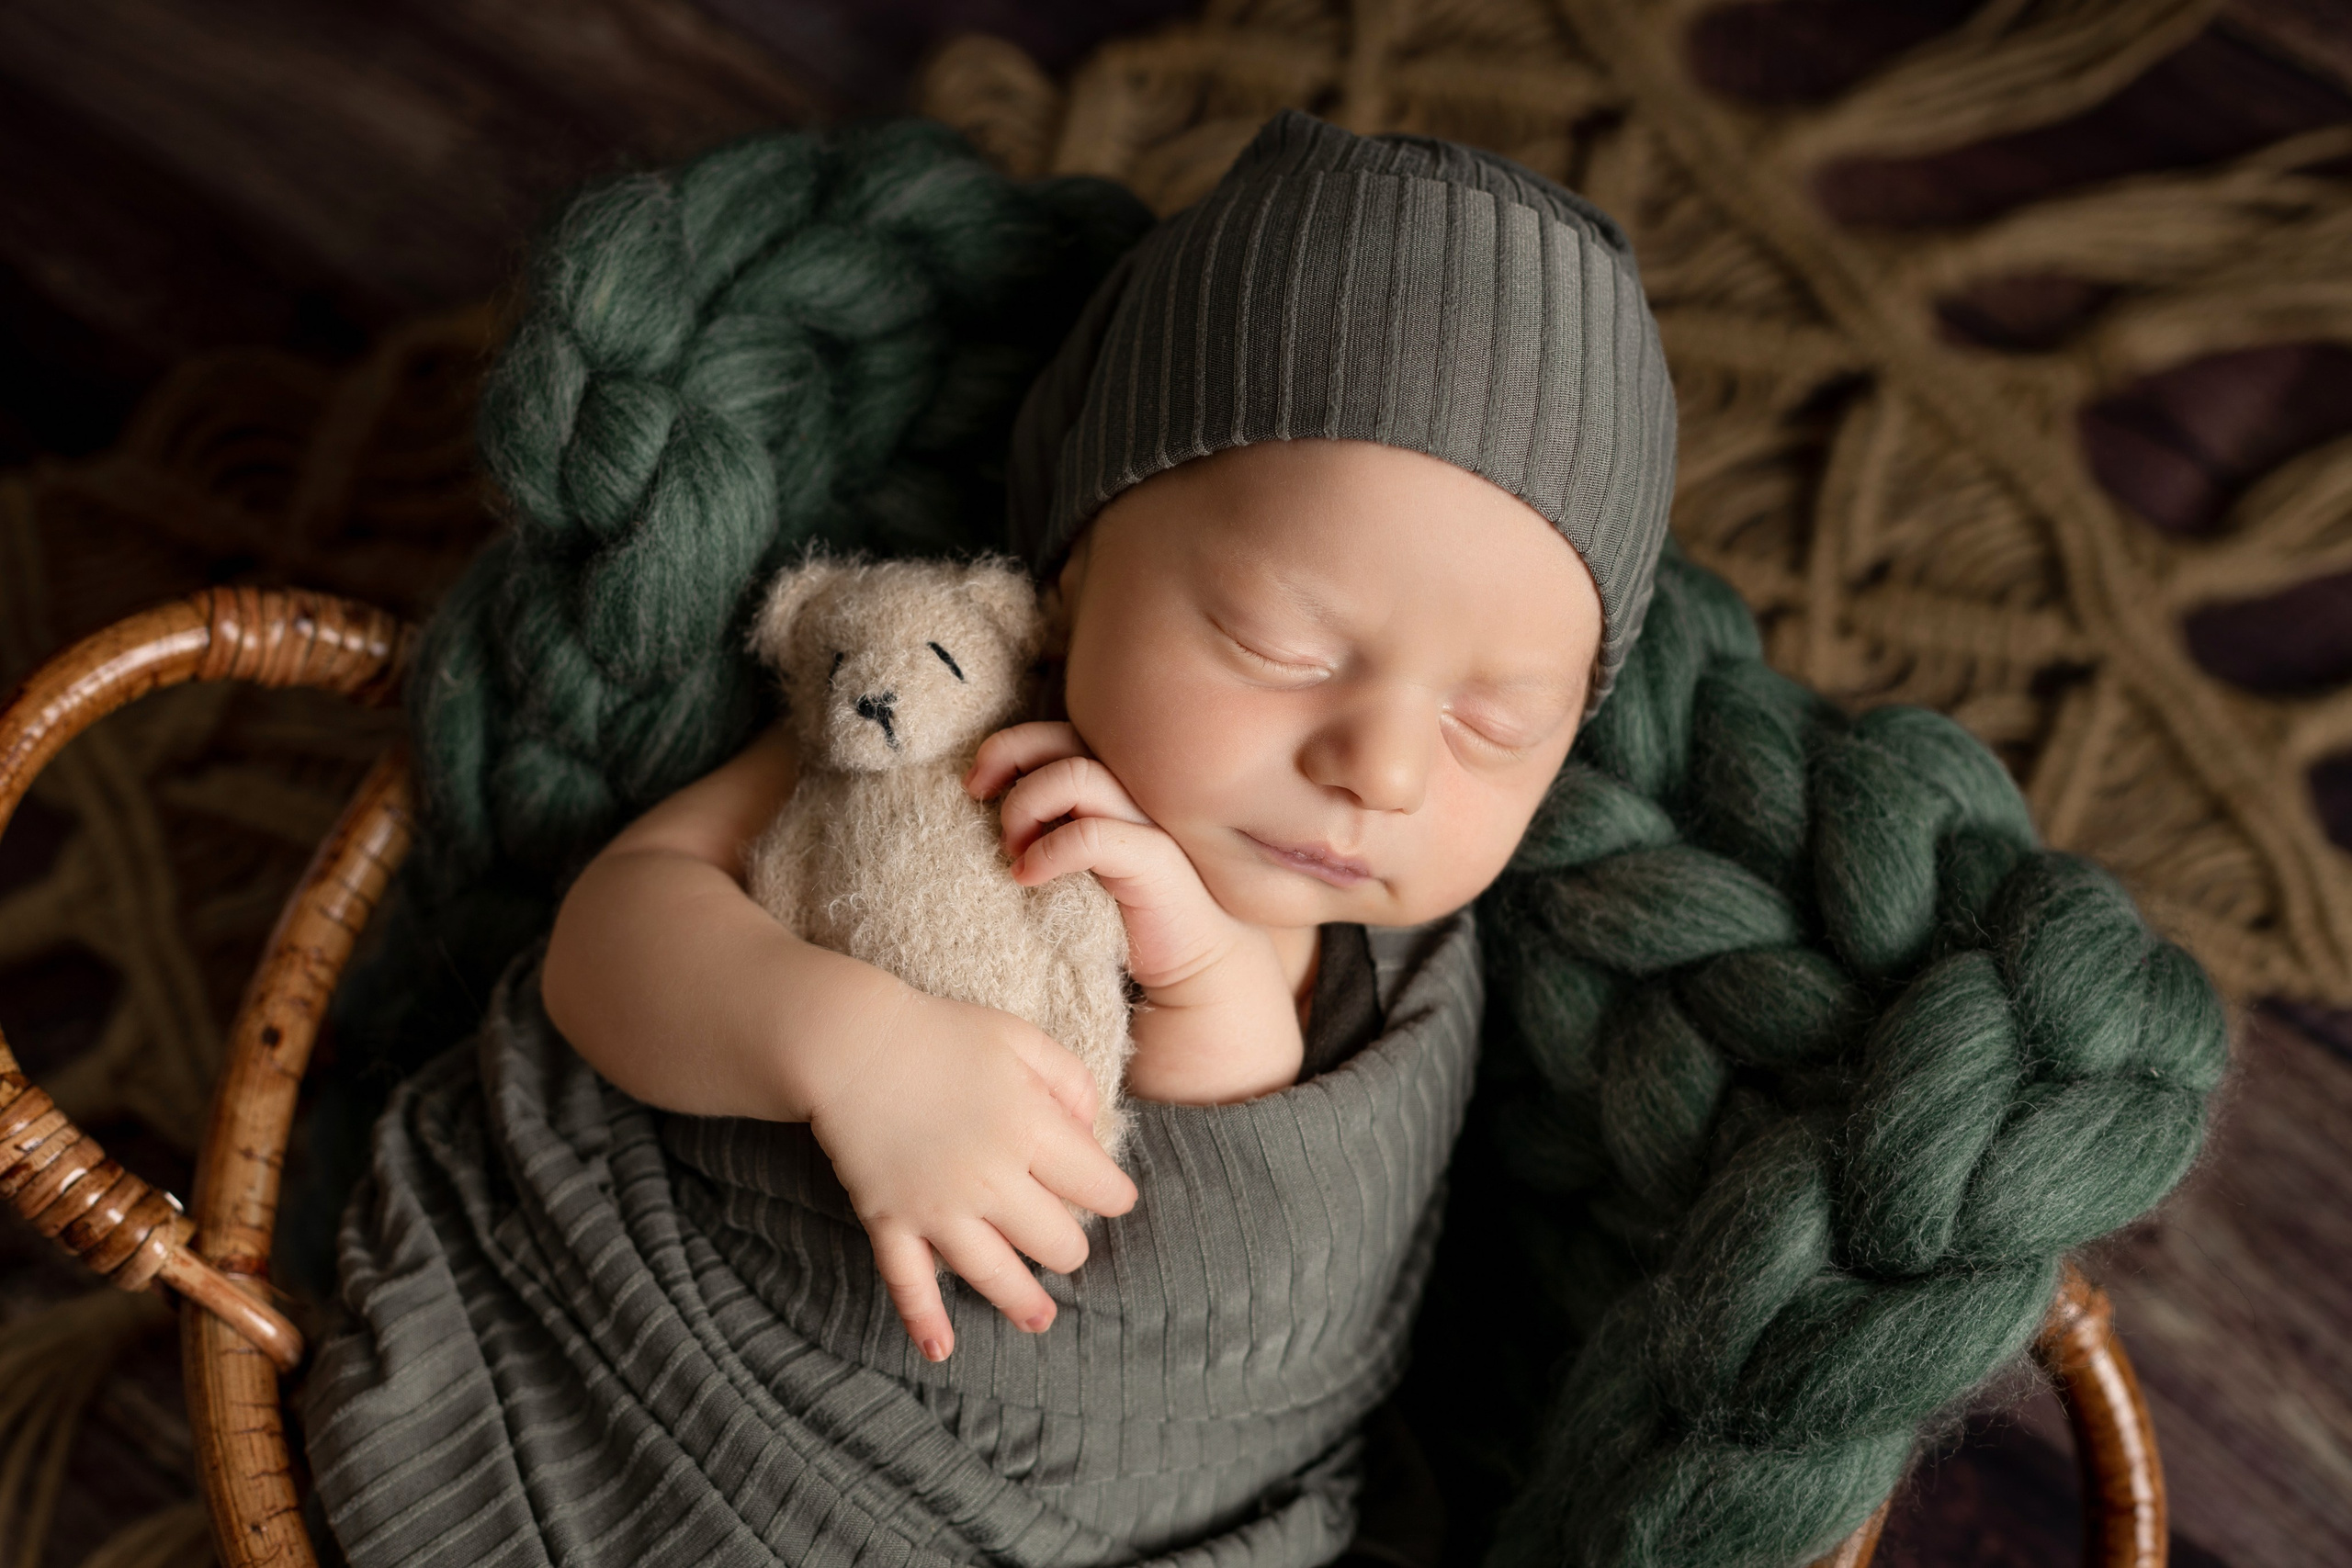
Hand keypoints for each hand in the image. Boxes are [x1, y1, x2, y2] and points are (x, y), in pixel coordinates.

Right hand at [802, 983, 1137, 1360]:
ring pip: (996, 1274)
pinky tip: (941, 1350)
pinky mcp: (892, 1221)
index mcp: (1031, 1129)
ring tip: (1040, 1319)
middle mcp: (991, 1179)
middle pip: (1057, 1241)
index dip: (1114, 1194)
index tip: (1112, 1196)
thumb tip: (1090, 1130)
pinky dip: (924, 1321)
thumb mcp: (1021, 1038)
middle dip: (1069, 1246)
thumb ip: (1070, 1080)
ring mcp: (939, 1207)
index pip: (1099, 1186)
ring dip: (1023, 1302)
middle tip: (1064, 1240)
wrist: (851, 1043)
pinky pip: (909, 1283)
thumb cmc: (942, 1035)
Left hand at [967, 723, 1253, 994]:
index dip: (1007, 745)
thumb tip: (985, 800)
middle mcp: (1132, 789)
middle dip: (1007, 755)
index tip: (975, 784)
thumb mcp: (1074, 859)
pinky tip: (1027, 877)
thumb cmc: (1123, 911)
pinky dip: (1049, 851)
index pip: (1056, 733)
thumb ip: (1047, 822)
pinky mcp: (1155, 860)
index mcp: (1113, 782)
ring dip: (1026, 806)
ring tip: (1012, 850)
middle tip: (977, 794)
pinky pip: (1093, 836)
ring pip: (1077, 775)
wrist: (1192, 963)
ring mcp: (1147, 820)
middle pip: (1063, 737)